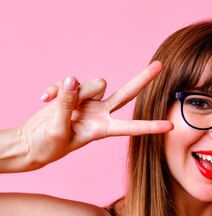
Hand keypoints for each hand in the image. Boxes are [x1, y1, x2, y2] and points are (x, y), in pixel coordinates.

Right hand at [20, 61, 172, 168]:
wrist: (31, 143)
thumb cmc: (48, 146)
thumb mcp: (57, 131)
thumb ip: (65, 106)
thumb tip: (72, 80)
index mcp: (102, 130)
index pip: (131, 128)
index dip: (150, 126)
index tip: (171, 125)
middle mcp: (101, 113)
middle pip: (126, 93)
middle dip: (143, 79)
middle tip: (160, 65)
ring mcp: (89, 102)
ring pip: (93, 83)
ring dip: (74, 90)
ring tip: (53, 102)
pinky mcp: (74, 93)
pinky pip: (68, 82)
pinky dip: (54, 88)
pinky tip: (44, 98)